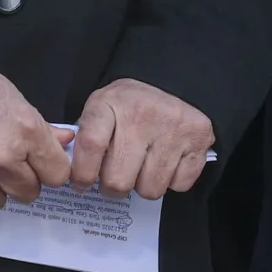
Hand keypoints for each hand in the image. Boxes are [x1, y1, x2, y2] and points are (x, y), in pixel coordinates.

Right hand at [0, 62, 70, 211]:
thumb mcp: (13, 98)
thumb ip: (41, 127)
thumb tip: (65, 141)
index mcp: (26, 133)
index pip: (57, 174)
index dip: (49, 168)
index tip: (39, 164)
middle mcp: (3, 161)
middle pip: (30, 192)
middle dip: (21, 179)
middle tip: (5, 161)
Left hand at [68, 78, 213, 199]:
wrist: (174, 82)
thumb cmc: (129, 105)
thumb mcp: (101, 108)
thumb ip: (86, 138)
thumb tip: (72, 176)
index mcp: (112, 103)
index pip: (91, 146)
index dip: (83, 174)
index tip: (82, 183)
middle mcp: (143, 114)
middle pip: (118, 180)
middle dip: (114, 186)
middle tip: (117, 176)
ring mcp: (174, 127)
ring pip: (150, 189)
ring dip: (144, 185)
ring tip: (144, 165)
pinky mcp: (199, 139)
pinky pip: (179, 185)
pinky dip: (172, 181)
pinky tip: (168, 160)